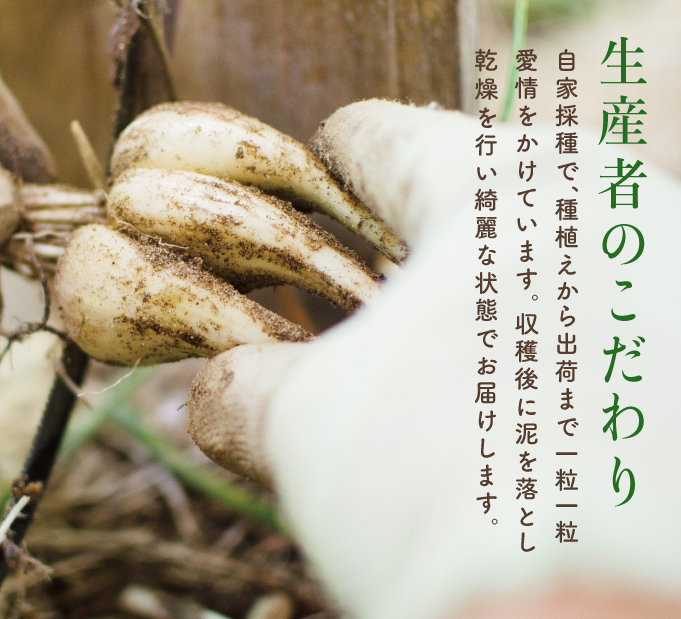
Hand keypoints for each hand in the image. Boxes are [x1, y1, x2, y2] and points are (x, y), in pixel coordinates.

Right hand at [188, 101, 680, 617]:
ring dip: (480, 324)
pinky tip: (520, 440)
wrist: (597, 617)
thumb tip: (217, 390)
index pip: (379, 137)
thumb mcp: (306, 428)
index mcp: (496, 184)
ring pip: (541, 273)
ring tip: (443, 407)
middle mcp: (608, 204)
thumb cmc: (442, 490)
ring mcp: (669, 279)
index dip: (318, 180)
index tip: (301, 219)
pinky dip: (550, 366)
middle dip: (403, 272)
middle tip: (358, 341)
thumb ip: (247, 387)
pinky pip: (604, 330)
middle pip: (467, 210)